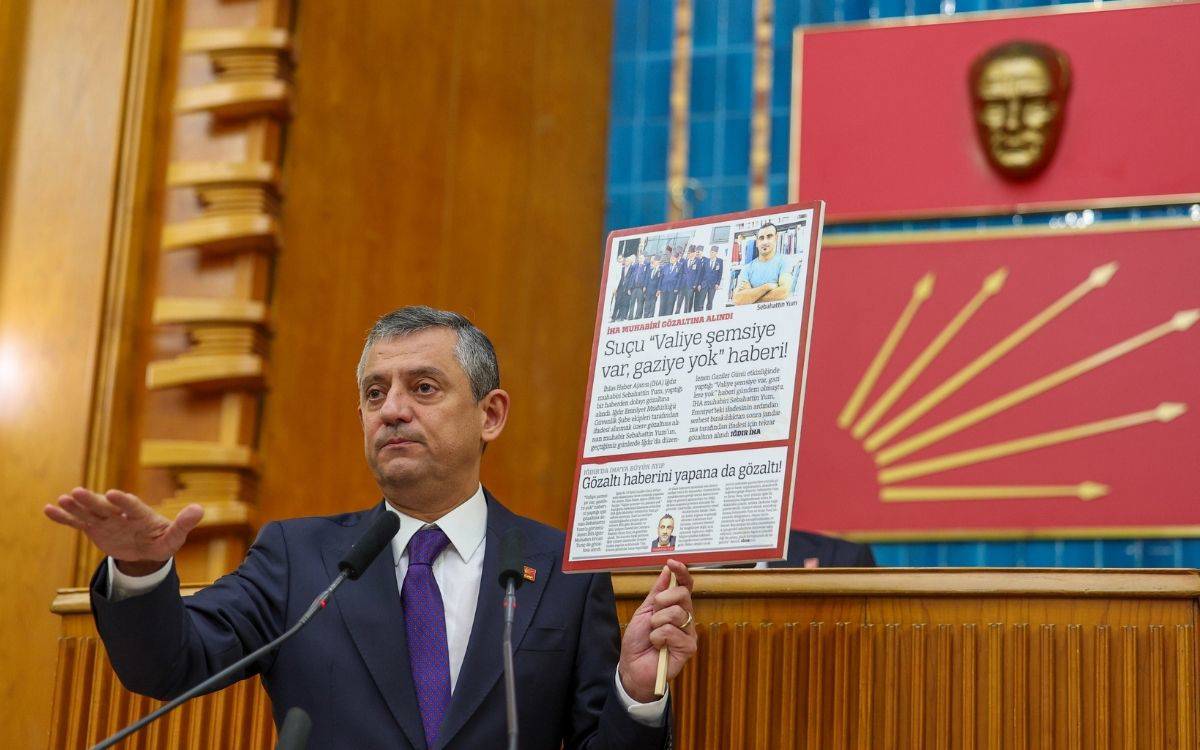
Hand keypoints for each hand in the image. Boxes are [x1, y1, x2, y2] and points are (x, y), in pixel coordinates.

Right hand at [44, 488, 202, 574]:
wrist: (146, 551)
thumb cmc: (162, 541)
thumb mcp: (174, 537)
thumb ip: (183, 524)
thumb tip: (199, 509)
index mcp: (141, 515)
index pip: (132, 506)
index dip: (123, 501)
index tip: (113, 494)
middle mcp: (121, 514)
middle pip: (105, 506)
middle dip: (92, 500)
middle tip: (77, 491)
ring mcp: (106, 520)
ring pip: (89, 512)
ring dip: (75, 507)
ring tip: (61, 499)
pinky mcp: (95, 528)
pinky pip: (77, 523)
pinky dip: (64, 518)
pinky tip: (48, 509)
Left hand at [617, 559, 696, 702]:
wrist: (632, 667)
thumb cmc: (638, 641)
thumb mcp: (644, 611)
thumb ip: (656, 592)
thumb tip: (667, 570)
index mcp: (676, 608)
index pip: (685, 586)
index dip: (681, 573)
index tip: (672, 563)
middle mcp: (686, 619)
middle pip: (683, 595)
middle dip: (662, 600)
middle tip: (653, 614)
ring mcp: (689, 633)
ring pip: (677, 613)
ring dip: (657, 622)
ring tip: (652, 634)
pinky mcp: (689, 648)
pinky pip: (672, 631)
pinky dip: (658, 637)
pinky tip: (657, 646)